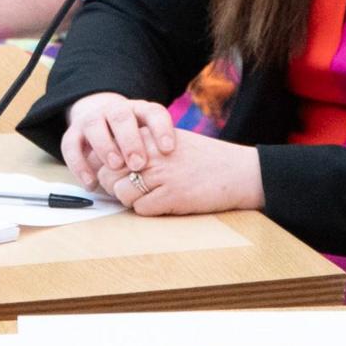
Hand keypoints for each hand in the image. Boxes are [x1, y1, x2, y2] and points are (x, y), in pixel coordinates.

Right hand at [59, 91, 177, 191]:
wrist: (100, 119)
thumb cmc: (135, 140)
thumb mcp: (149, 139)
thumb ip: (157, 151)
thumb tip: (179, 174)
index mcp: (139, 110)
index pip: (153, 112)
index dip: (161, 129)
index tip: (168, 150)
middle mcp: (115, 111)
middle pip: (121, 117)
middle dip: (130, 140)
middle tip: (138, 163)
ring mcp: (92, 119)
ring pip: (95, 126)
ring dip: (105, 146)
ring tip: (115, 167)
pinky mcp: (73, 133)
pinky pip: (71, 145)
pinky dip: (79, 164)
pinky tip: (91, 183)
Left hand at [113, 130, 264, 217]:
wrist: (238, 171)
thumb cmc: (203, 158)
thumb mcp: (170, 140)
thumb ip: (143, 145)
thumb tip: (110, 162)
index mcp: (149, 134)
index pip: (108, 152)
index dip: (110, 168)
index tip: (120, 174)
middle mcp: (150, 151)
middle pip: (109, 174)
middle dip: (116, 186)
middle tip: (135, 189)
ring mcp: (160, 173)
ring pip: (121, 193)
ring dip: (132, 200)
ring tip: (153, 195)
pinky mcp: (170, 196)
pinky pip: (140, 209)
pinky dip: (149, 210)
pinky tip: (166, 202)